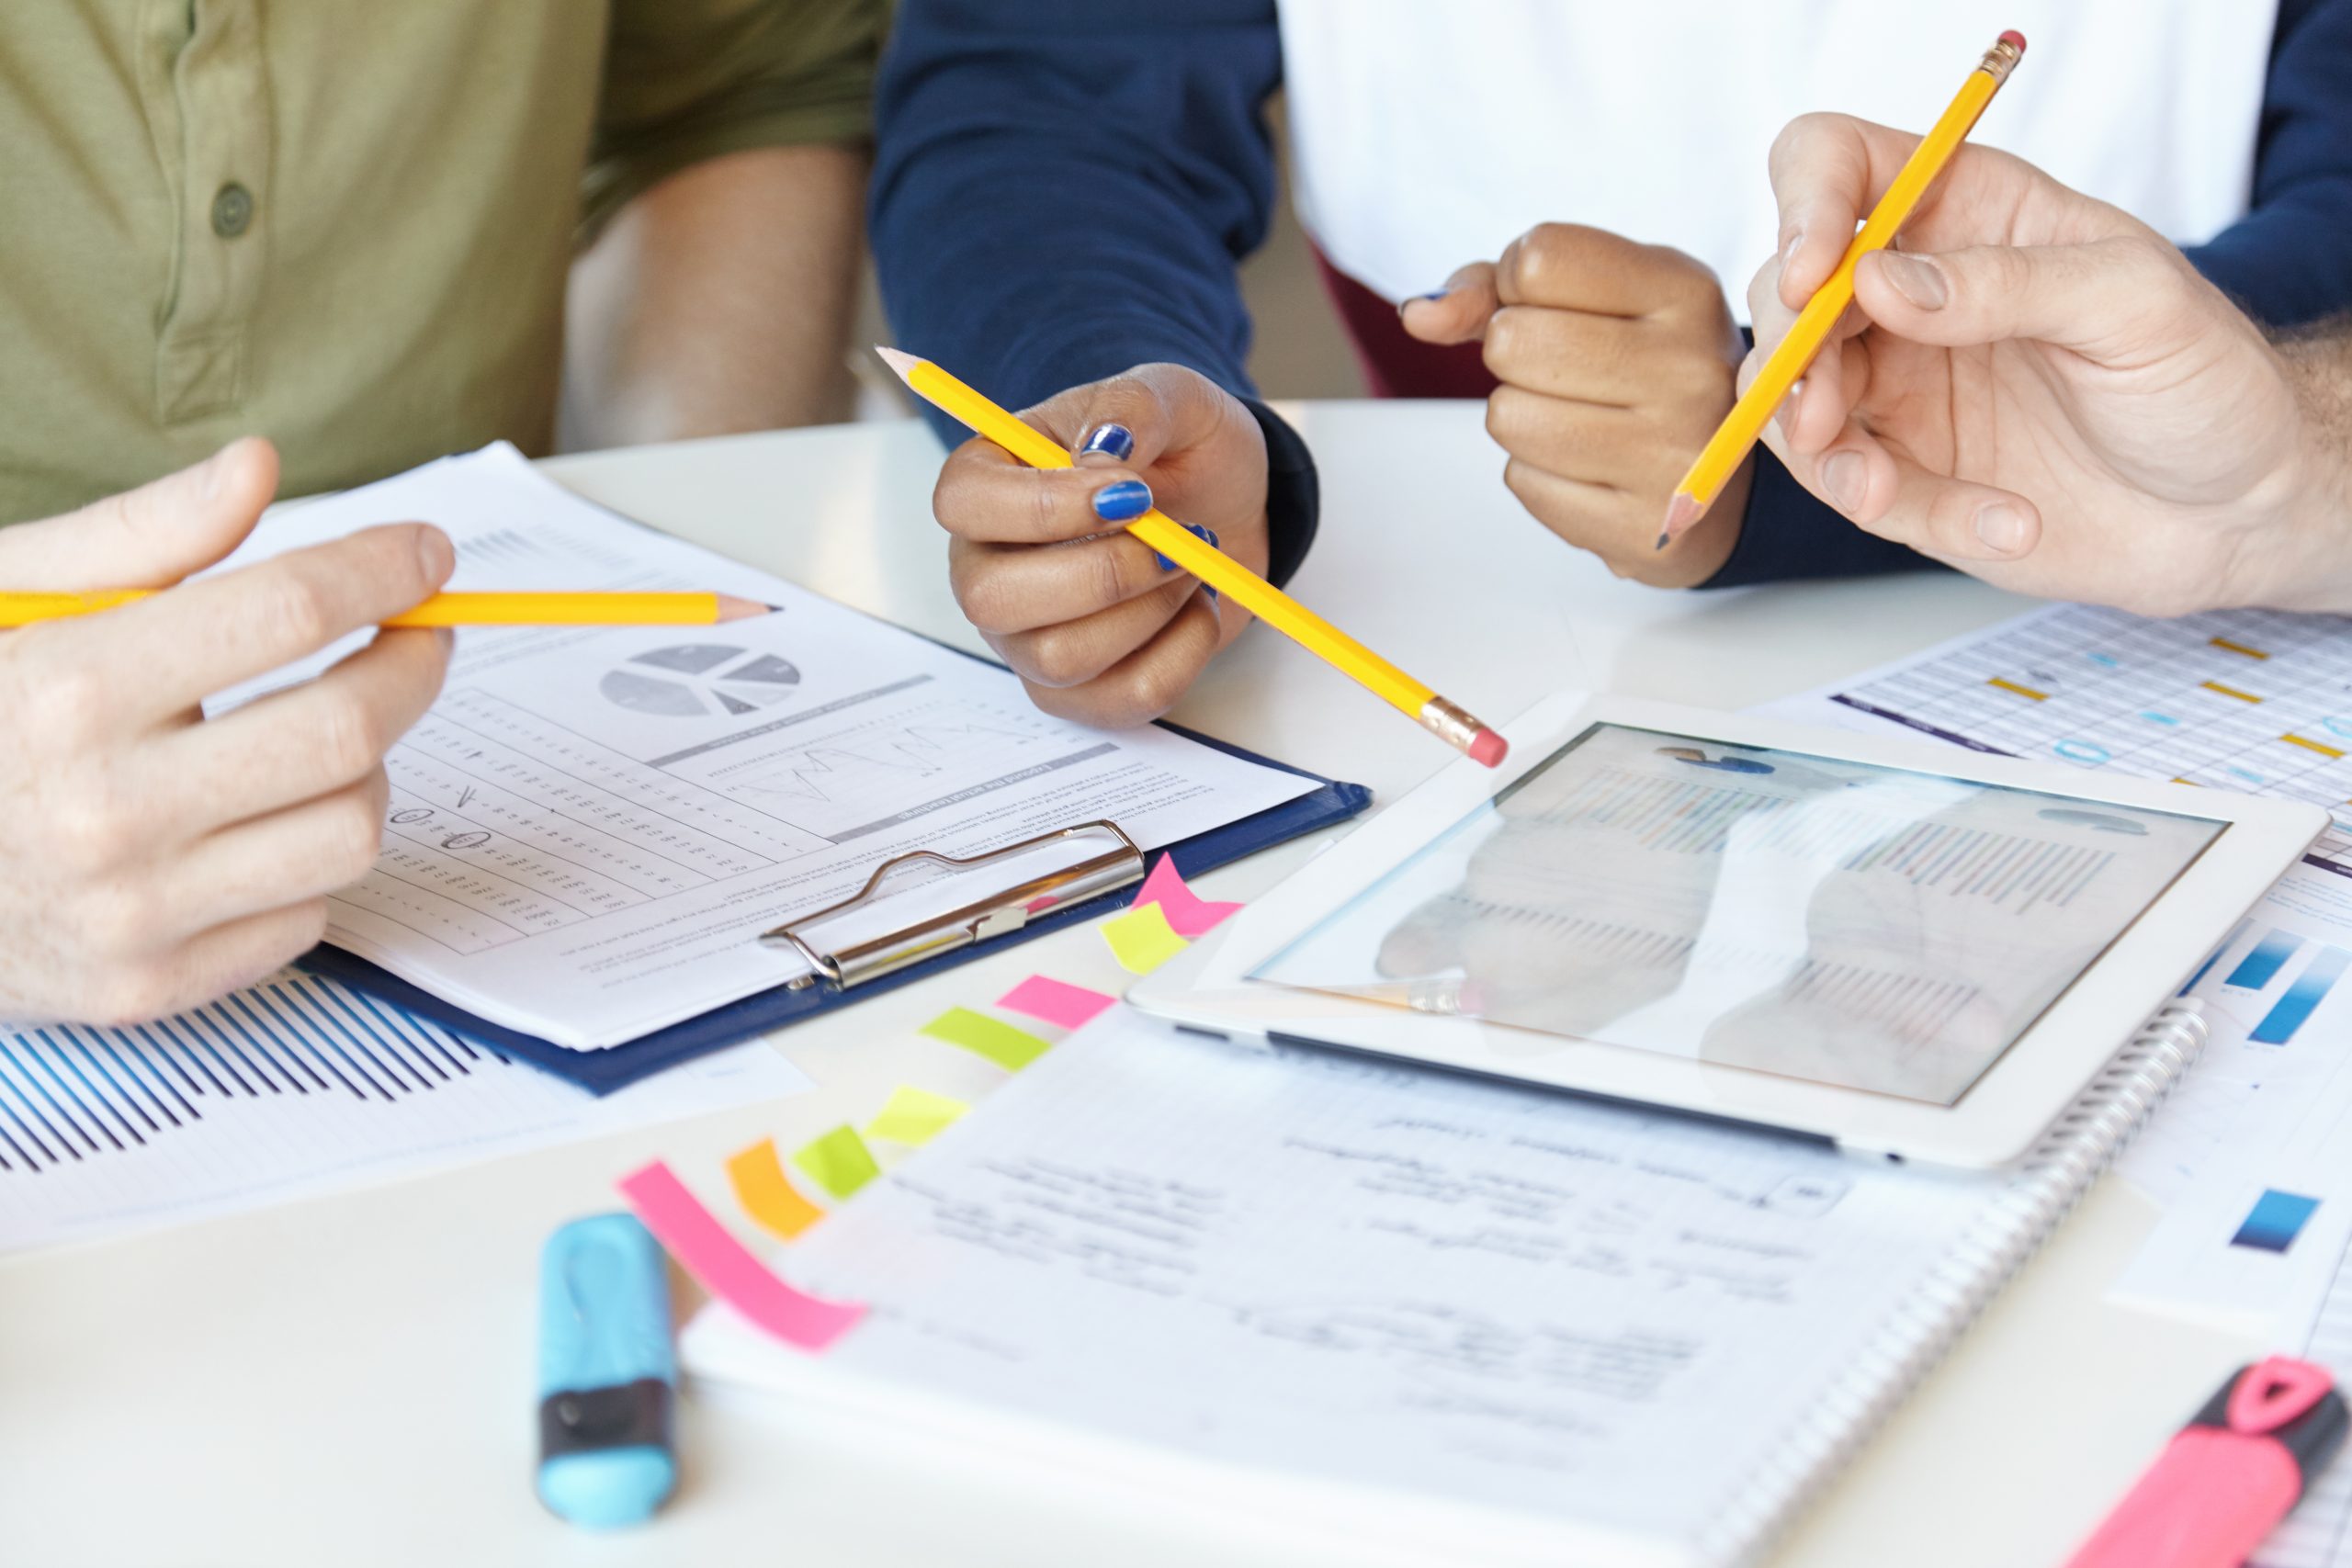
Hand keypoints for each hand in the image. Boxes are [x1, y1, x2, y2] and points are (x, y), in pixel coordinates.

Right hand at [0, 439, 454, 1023]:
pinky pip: (307, 915)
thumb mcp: (7, 599)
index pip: (285, 612)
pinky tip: (256, 823)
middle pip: (346, 729)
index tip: (423, 556)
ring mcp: (131, 911)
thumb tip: (256, 468)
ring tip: (321, 733)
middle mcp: (104, 810)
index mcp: (66, 691)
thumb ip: (137, 536)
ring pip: (350, 830)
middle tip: (415, 635)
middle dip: (409, 668)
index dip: (379, 572)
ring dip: (365, 771)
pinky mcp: (148, 985)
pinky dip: (305, 861)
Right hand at [935, 363, 1268, 726]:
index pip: (963, 503)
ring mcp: (1027, 638)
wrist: (1226, 505)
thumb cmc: (1177, 450)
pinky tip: (1197, 608)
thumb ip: (1134, 408)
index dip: (1042, 506)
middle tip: (1178, 540)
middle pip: (994, 598)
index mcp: (988, 482)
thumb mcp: (1169, 398)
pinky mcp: (1082, 690)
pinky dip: (1182, 654)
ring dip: (1149, 612)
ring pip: (1060, 657)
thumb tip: (1102, 453)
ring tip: (1192, 566)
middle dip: (1105, 574)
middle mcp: (988, 568)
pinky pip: (1121, 700)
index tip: (1129, 492)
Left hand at [1403, 224, 1750, 586]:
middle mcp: (1690, 370)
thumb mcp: (1593, 300)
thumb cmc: (1638, 368)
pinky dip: (1538, 475)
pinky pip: (1523, 482)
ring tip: (1581, 421)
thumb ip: (1493, 289)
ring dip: (1521, 418)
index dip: (1516, 284)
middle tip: (1568, 373)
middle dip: (1514, 355)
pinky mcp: (1642, 528)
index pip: (1538, 259)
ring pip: (1507, 416)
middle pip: (1511, 340)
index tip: (1555, 306)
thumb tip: (1418, 316)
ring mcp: (1673, 456)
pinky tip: (1591, 469)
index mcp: (1685, 292)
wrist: (1715, 481)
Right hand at [1750, 112, 2350, 613]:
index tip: (1811, 278)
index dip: (1802, 207)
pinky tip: (2004, 521)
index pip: (1836, 164)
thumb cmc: (2204, 382)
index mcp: (1967, 209)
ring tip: (1884, 494)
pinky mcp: (1899, 467)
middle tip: (1822, 416)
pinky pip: (1849, 485)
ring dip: (1819, 452)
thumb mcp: (2135, 305)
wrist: (2235, 509)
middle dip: (1788, 358)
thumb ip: (2009, 282)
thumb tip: (1877, 280)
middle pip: (1782, 294)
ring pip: (1783, 399)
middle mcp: (1911, 290)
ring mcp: (1895, 381)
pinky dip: (1904, 511)